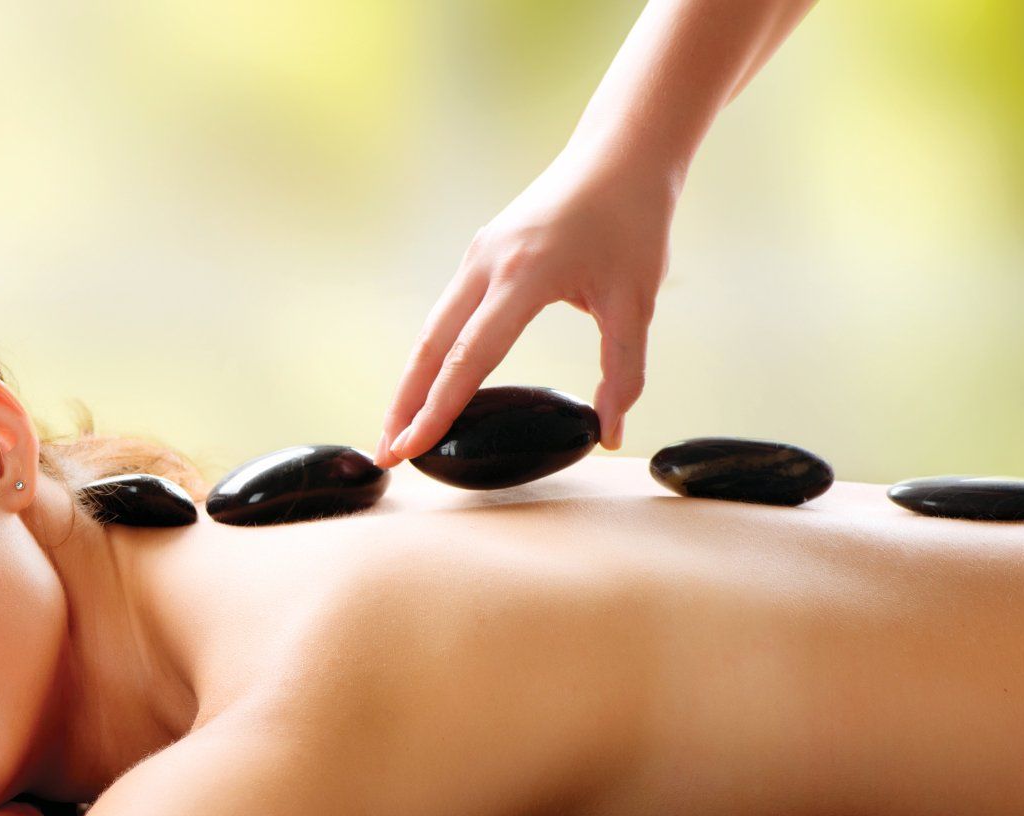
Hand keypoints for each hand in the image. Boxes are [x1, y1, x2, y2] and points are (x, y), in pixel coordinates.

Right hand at [376, 150, 676, 464]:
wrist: (620, 153)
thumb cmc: (633, 221)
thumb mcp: (636, 302)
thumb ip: (623, 372)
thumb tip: (609, 433)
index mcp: (524, 276)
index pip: (470, 357)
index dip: (438, 409)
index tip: (413, 447)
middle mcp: (487, 265)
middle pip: (430, 348)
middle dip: (404, 405)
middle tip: (387, 454)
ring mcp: (478, 256)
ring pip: (430, 331)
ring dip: (411, 382)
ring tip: (399, 429)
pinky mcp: (480, 253)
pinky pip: (445, 313)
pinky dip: (431, 355)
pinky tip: (428, 383)